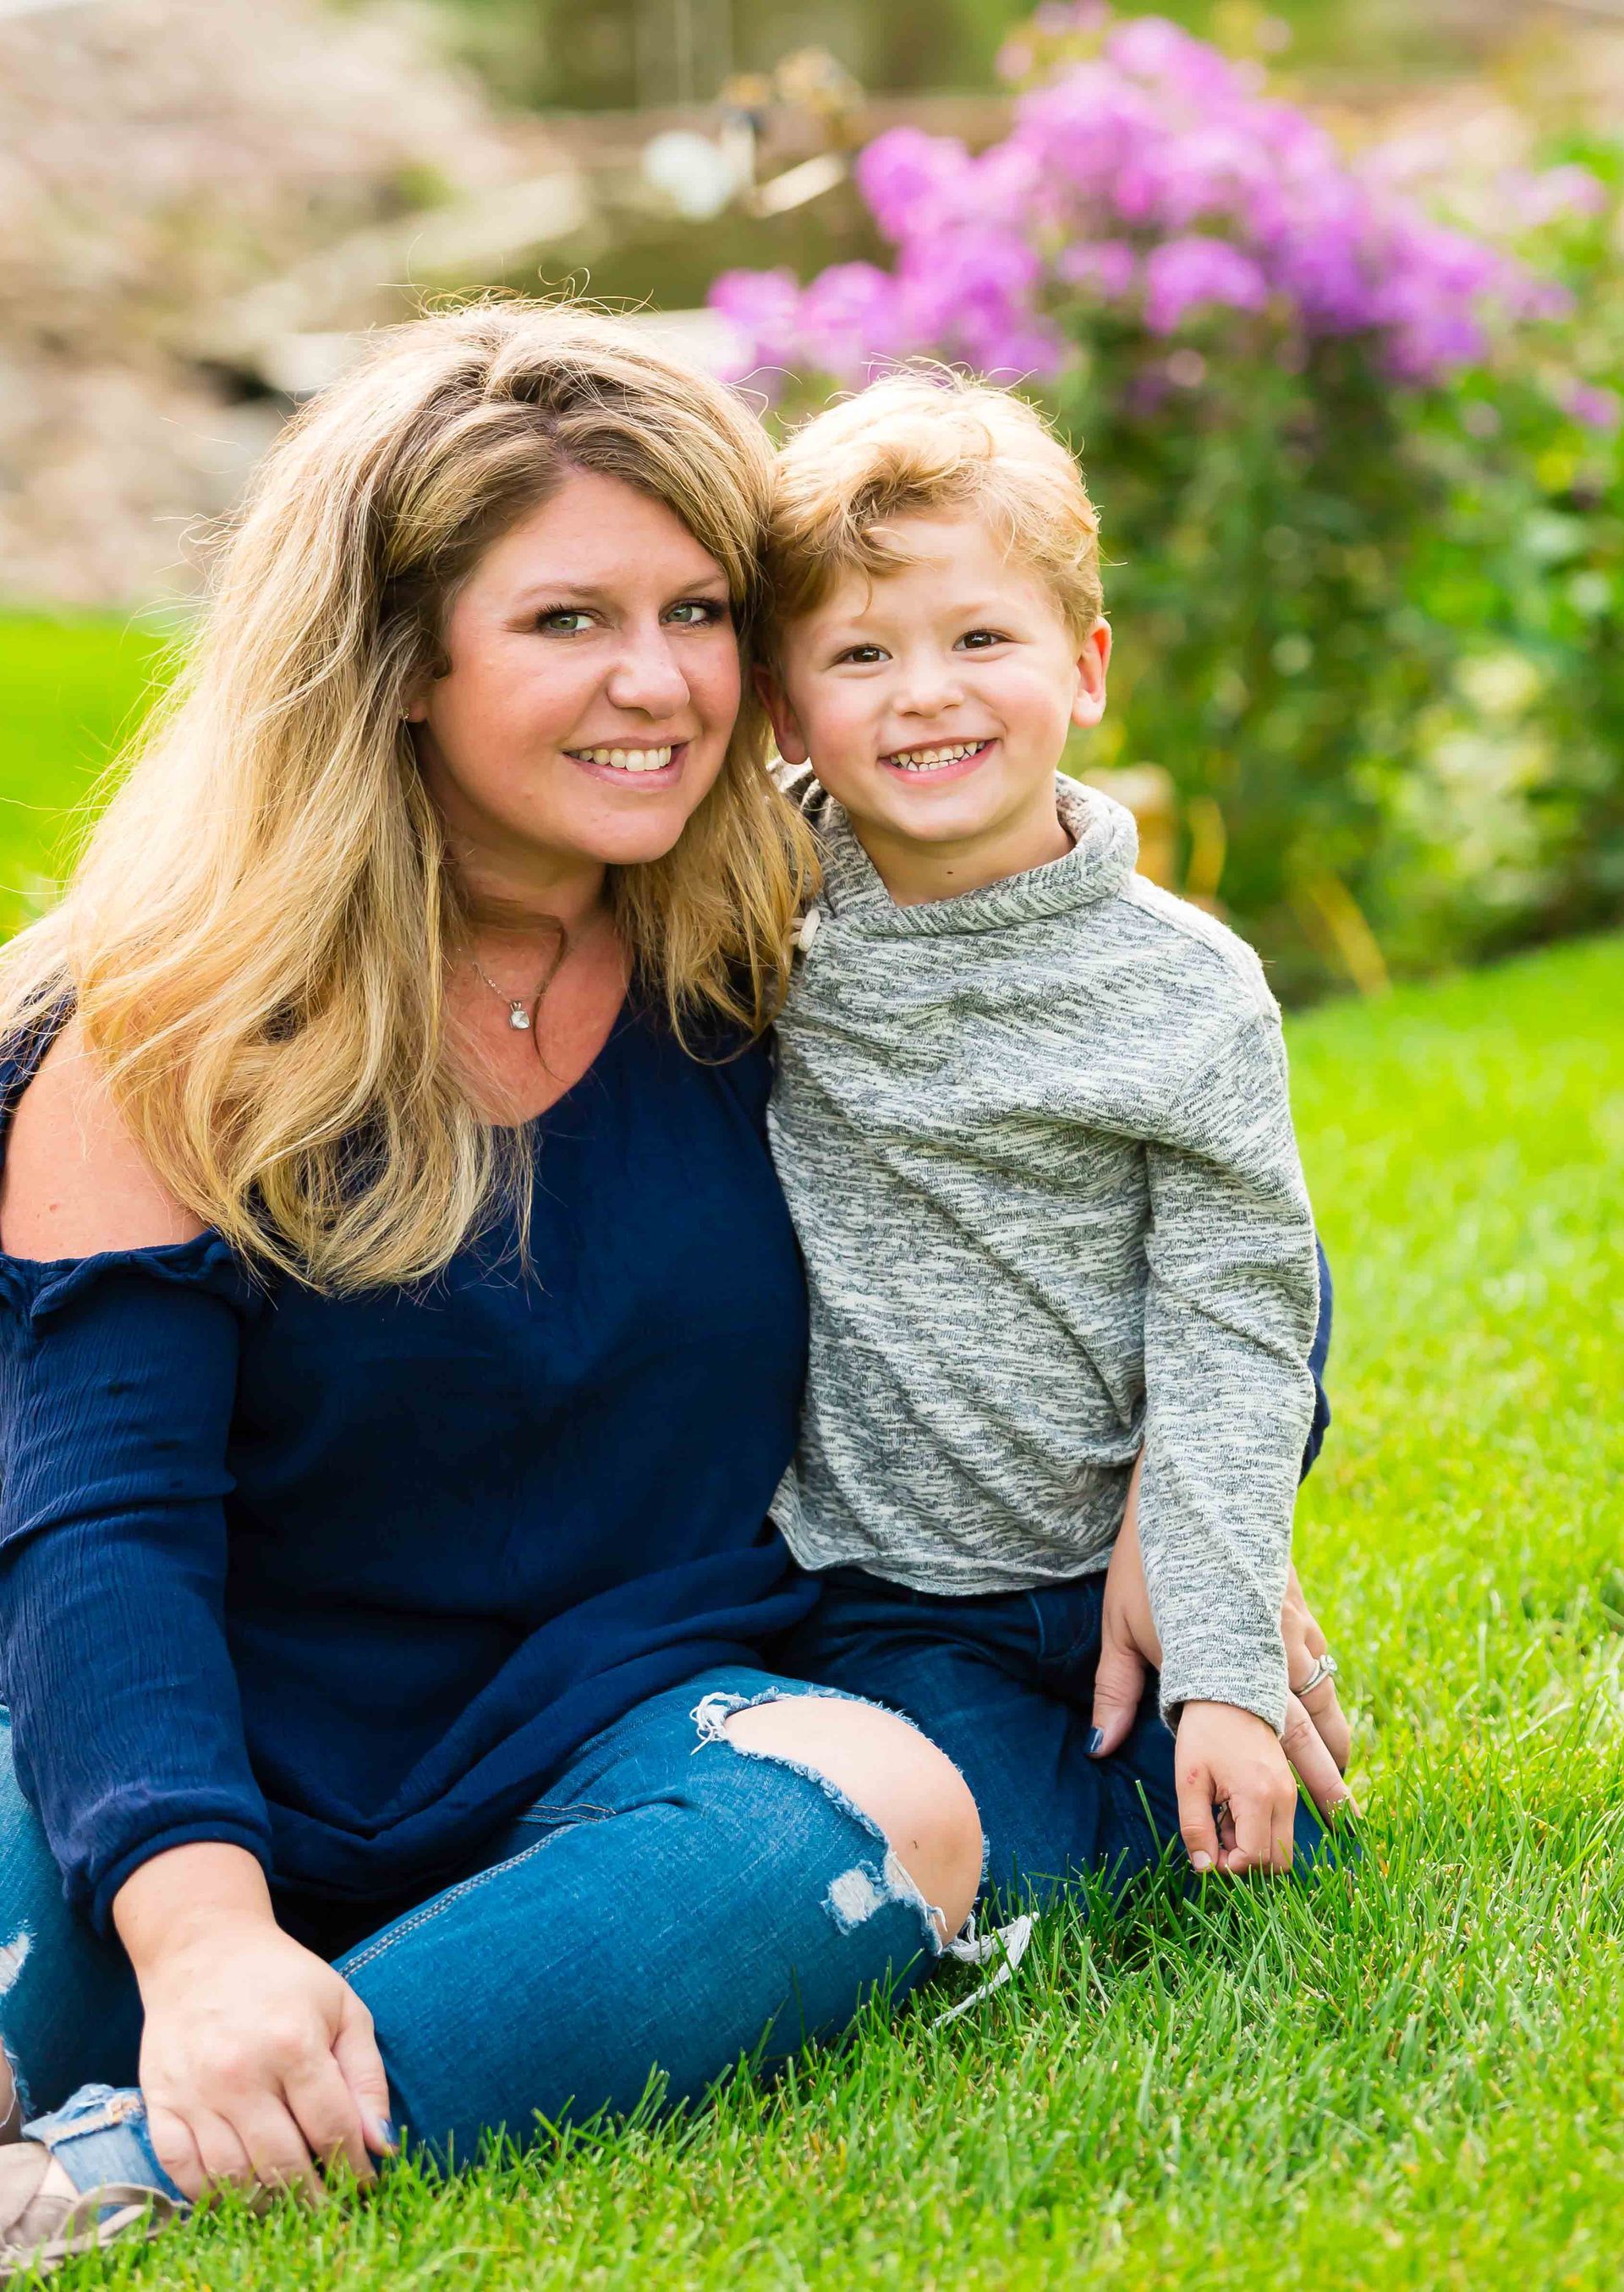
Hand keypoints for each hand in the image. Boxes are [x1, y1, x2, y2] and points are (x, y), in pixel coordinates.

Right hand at [114, 1844, 391, 2202]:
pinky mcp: (161, 2102)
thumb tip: (381, 2145)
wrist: (203, 1950)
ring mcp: (196, 2092)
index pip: (332, 2130)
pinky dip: (210, 2196)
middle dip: (314, 2199)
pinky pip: (182, 2172)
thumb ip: (366, 2076)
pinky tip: (238, 2194)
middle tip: (330, 2209)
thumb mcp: (343, 2009)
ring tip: (289, 2206)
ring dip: (267, 2204)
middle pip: (284, 2164)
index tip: (365, 2186)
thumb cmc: (284, 1980)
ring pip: (233, 2179)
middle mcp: (241, 2073)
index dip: (354, 2169)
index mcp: (294, 2043)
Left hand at [1089, 1459, 1356, 1832]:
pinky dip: (1330, 1690)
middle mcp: (1269, 1647)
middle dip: (1327, 1776)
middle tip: (1345, 1822)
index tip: (1307, 1819)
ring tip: (1344, 1780)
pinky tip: (1331, 1713)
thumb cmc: (1148, 1559)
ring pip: (1325, 1693)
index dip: (1291, 1779)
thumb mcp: (1121, 1625)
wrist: (1192, 1482)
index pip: (1266, 1735)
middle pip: (1308, 1725)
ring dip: (1335, 1738)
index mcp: (1227, 1659)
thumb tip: (1100, 1750)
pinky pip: (1322, 1657)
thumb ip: (1117, 1691)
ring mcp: (1290, 1624)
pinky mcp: (1297, 1602)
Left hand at [1176, 1700, 1298, 1875]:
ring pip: (1280, 1846)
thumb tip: (1204, 1868)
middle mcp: (1283, 1798)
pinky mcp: (1289, 1788)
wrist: (1229, 1694)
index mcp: (1257, 1796)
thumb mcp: (1188, 1781)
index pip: (1254, 1858)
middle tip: (1214, 1840)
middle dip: (1244, 1862)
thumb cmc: (1203, 1734)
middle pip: (1276, 1861)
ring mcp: (1290, 1793)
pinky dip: (1259, 1832)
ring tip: (1221, 1820)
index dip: (1228, 1867)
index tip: (1205, 1852)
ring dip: (1251, 1847)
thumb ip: (1195, 1827)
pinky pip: (1280, 1827)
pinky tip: (1232, 1812)